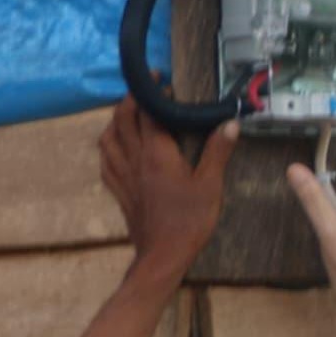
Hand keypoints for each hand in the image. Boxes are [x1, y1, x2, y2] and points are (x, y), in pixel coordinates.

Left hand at [99, 102, 227, 277]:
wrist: (162, 254)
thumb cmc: (189, 220)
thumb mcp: (211, 185)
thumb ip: (218, 151)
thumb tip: (230, 123)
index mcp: (157, 153)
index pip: (148, 112)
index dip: (152, 93)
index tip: (162, 82)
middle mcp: (134, 158)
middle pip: (122, 119)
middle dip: (130, 100)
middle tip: (144, 91)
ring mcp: (122, 175)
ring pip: (108, 138)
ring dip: (115, 121)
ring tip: (127, 115)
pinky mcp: (118, 190)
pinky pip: (105, 161)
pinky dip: (108, 147)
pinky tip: (116, 148)